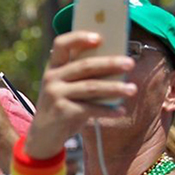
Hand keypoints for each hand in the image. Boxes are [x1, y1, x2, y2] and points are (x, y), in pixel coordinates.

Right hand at [23, 31, 135, 159]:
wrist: (42, 136)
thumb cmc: (61, 106)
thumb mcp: (64, 87)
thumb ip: (80, 75)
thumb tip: (116, 64)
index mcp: (54, 67)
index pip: (62, 44)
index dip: (79, 38)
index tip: (99, 38)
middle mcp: (52, 78)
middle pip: (85, 66)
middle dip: (110, 64)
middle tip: (130, 64)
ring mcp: (56, 95)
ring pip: (91, 87)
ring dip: (115, 88)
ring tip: (132, 89)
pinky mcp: (63, 112)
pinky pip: (91, 108)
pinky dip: (108, 110)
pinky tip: (120, 111)